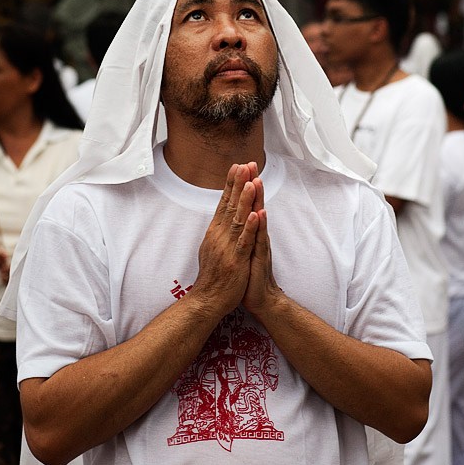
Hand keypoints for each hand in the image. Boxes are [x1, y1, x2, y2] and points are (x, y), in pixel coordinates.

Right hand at [191, 163, 261, 317]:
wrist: (208, 300)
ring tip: (251, 181)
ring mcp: (228, 247)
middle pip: (230, 205)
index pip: (223, 202)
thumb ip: (218, 230)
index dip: (231, 184)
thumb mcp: (213, 247)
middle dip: (238, 184)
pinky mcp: (236, 260)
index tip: (237, 166)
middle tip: (244, 164)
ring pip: (237, 219)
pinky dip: (250, 227)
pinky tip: (255, 214)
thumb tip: (221, 215)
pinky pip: (244, 241)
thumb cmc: (214, 275)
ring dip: (244, 200)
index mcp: (215, 232)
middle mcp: (220, 236)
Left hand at [242, 178, 281, 317]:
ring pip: (259, 219)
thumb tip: (236, 219)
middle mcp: (256, 235)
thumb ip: (241, 233)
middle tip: (251, 164)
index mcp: (248, 232)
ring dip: (258, 200)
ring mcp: (260, 245)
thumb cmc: (249, 275)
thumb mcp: (241, 249)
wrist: (261, 299)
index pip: (245, 205)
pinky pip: (260, 240)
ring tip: (257, 181)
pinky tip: (261, 214)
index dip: (242, 186)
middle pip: (254, 205)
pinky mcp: (260, 258)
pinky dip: (260, 227)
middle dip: (251, 184)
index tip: (239, 167)